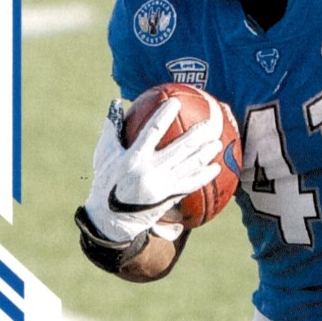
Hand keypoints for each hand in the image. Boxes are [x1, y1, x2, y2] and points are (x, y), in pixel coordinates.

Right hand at [83, 98, 221, 242]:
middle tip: (212, 123)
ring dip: (205, 154)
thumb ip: (111, 129)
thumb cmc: (106, 181)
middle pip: (180, 148)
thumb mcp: (103, 155)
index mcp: (134, 158)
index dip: (164, 116)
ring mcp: (161, 185)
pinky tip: (215, 168)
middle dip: (198, 134)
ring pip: (188, 166)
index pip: (152, 131)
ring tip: (218, 142)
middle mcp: (150, 170)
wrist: (112, 218)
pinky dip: (203, 176)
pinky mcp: (168, 197)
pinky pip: (190, 184)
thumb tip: (116, 103)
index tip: (176, 102)